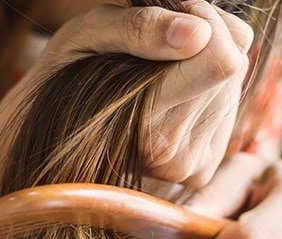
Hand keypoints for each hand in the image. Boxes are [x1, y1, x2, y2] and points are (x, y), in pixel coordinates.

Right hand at [18, 0, 253, 186]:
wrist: (48, 136)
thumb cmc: (65, 76)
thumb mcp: (87, 33)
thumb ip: (138, 27)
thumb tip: (198, 34)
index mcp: (144, 122)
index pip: (221, 60)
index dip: (199, 25)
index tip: (165, 23)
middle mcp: (170, 156)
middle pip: (231, 68)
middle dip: (200, 45)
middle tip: (154, 50)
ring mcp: (187, 168)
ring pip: (233, 86)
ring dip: (200, 68)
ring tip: (154, 76)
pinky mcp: (198, 171)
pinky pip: (229, 110)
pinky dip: (203, 93)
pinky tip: (168, 97)